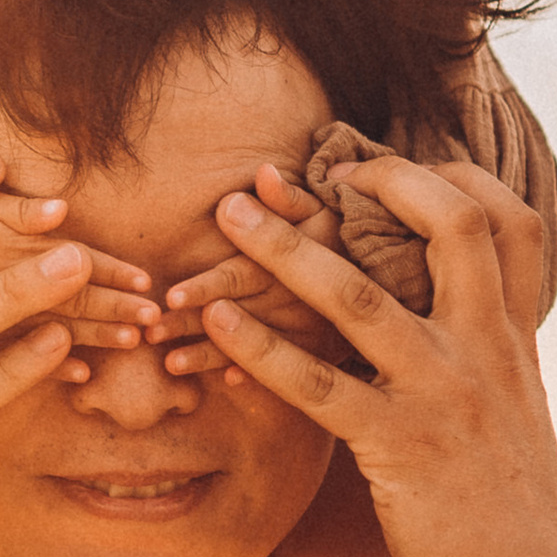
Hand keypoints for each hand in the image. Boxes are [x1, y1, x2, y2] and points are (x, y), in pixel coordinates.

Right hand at [0, 188, 162, 383]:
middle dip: (116, 309)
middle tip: (155, 321)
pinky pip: (15, 360)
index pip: (71, 260)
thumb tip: (63, 209)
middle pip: (70, 299)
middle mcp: (3, 286)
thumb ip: (16, 205)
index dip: (112, 271)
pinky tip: (83, 376)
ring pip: (51, 331)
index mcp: (8, 247)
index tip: (147, 283)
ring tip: (133, 344)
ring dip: (95, 338)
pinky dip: (49, 369)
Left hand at [156, 162, 345, 378]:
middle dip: (193, 324)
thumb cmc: (350, 234)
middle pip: (236, 313)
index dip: (206, 286)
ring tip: (170, 364)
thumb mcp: (327, 210)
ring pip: (252, 347)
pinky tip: (228, 382)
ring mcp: (309, 332)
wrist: (405, 278)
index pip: (241, 276)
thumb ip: (290, 199)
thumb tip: (263, 174)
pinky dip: (259, 376)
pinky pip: (287, 373)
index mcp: (290, 265)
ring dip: (210, 355)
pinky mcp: (320, 354)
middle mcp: (296, 301)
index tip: (171, 295)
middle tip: (152, 332)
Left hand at [193, 157, 556, 556]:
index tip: (393, 163)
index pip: (511, 221)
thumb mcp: (517, 419)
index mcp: (515, 339)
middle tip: (301, 169)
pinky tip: (217, 323)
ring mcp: (446, 397)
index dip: (454, 176)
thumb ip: (485, 361)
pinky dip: (261, 348)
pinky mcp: (401, 450)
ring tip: (230, 213)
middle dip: (376, 180)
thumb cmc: (516, 518)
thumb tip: (452, 324)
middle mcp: (488, 352)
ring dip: (286, 249)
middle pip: (451, 226)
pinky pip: (318, 386)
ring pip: (362, 298)